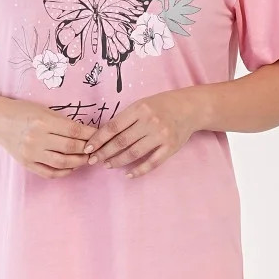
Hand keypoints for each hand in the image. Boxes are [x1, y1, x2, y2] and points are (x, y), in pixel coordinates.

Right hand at [0, 99, 91, 178]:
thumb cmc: (23, 112)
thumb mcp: (44, 110)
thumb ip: (63, 122)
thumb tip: (87, 133)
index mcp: (43, 121)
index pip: (74, 130)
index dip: (90, 134)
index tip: (99, 136)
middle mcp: (36, 138)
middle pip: (71, 148)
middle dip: (87, 149)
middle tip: (96, 149)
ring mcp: (31, 153)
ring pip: (62, 163)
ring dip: (79, 162)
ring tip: (86, 159)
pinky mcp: (27, 163)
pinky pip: (49, 173)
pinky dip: (64, 172)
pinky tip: (71, 167)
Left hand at [83, 89, 199, 177]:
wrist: (190, 108)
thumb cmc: (161, 105)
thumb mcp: (142, 104)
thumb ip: (126, 118)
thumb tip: (102, 136)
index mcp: (140, 109)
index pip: (113, 127)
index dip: (98, 139)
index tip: (87, 148)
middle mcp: (150, 122)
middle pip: (121, 142)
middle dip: (104, 153)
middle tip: (93, 160)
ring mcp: (161, 136)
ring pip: (134, 153)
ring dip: (118, 161)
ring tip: (107, 165)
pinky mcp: (170, 147)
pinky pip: (152, 163)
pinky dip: (139, 170)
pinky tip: (128, 174)